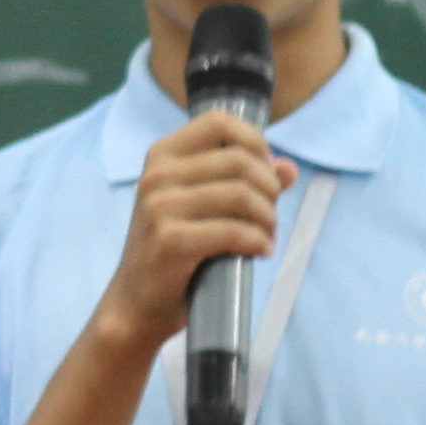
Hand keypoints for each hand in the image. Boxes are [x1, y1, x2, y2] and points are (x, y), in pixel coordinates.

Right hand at [99, 114, 287, 354]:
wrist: (136, 303)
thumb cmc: (174, 250)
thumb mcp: (203, 206)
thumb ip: (244, 181)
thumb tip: (289, 168)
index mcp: (162, 155)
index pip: (219, 121)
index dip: (255, 141)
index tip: (266, 172)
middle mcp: (157, 174)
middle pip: (239, 160)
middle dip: (269, 188)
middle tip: (271, 215)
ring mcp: (159, 206)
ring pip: (240, 195)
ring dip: (267, 217)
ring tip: (267, 234)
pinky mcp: (169, 240)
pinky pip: (233, 231)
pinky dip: (257, 241)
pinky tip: (260, 251)